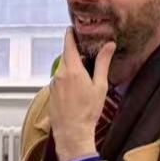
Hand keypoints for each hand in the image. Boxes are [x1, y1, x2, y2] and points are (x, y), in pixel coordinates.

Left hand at [49, 30, 114, 160]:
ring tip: (86, 80)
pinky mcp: (51, 93)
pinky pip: (60, 81)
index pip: (68, 45)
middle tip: (89, 56)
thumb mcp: (100, 85)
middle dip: (77, 55)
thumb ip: (102, 63)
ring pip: (63, 70)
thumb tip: (109, 45)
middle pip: (67, 58)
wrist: (72, 132)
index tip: (72, 28)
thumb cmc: (88, 111)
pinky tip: (77, 92)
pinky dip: (68, 81)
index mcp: (72, 70)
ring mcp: (53, 84)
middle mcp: (59, 75)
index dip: (70, 35)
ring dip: (73, 70)